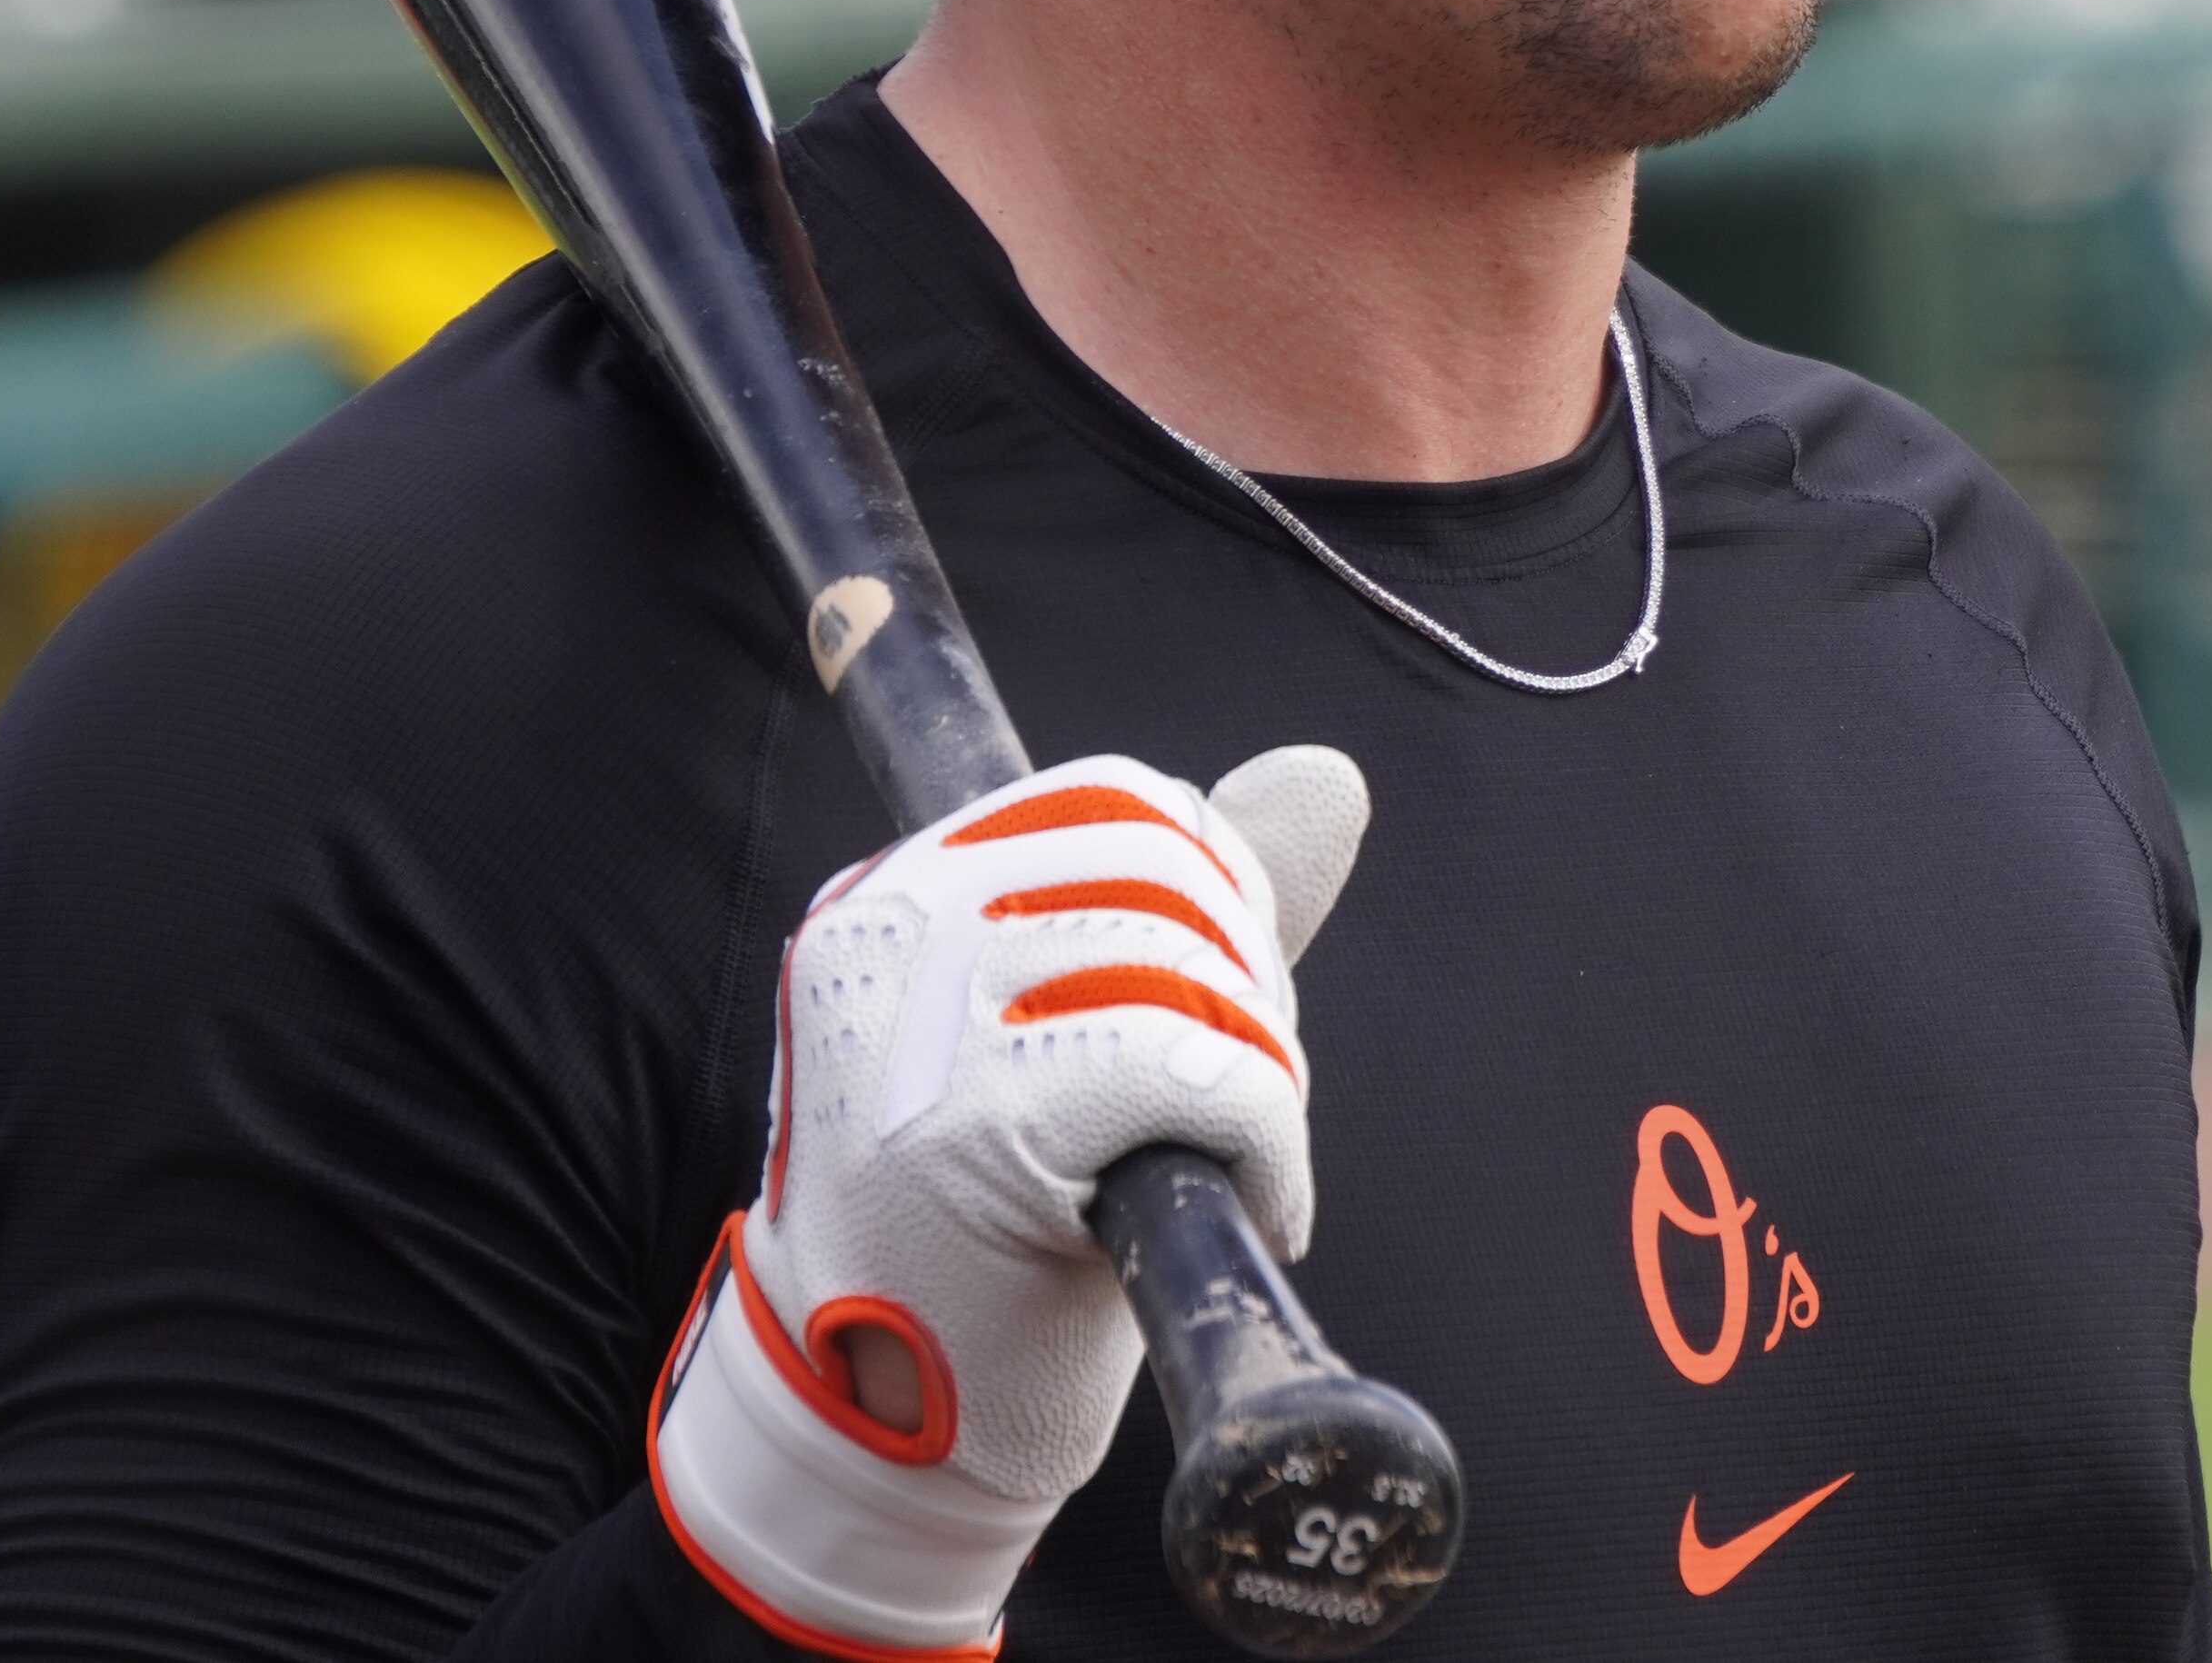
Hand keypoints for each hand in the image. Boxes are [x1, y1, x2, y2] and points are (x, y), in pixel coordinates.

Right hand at [651, 746, 1368, 1655]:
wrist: (881, 1436)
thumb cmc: (989, 1231)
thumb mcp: (1072, 1032)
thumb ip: (1194, 898)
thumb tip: (1330, 775)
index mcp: (888, 898)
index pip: (1116, 800)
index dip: (1217, 886)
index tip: (1221, 995)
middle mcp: (887, 937)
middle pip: (1167, 871)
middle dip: (1246, 979)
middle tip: (1234, 1093)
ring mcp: (920, 1032)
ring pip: (1190, 967)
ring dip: (1261, 1065)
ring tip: (1233, 1149)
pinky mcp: (979, 1130)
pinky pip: (1202, 1072)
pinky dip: (1269, 1138)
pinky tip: (1262, 1201)